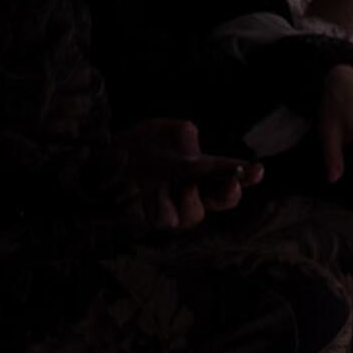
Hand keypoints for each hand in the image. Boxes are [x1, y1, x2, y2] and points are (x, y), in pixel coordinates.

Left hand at [118, 118, 257, 231]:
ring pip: (193, 215)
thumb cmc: (134, 146)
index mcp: (199, 169)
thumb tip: (195, 150)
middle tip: (231, 185)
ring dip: (189, 200)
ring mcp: (173, 209)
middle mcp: (191, 191)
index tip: (257, 170)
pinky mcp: (151, 221)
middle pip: (223, 200)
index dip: (247, 173)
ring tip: (172, 184)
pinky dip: (161, 207)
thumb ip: (178, 132)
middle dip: (230, 194)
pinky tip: (149, 193)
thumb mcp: (155, 130)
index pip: (230, 172)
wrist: (96, 165)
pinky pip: (165, 220)